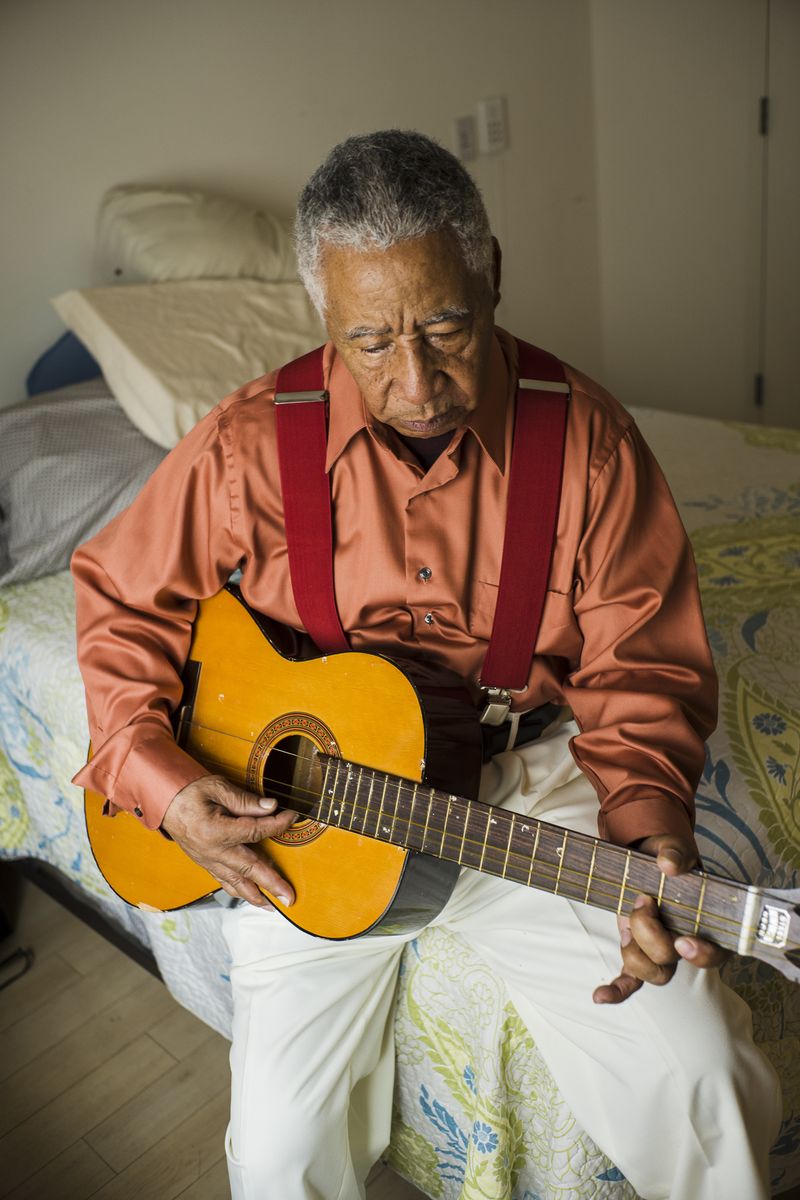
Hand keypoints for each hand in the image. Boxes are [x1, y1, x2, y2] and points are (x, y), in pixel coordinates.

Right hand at [160, 774, 297, 907]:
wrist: (163, 800)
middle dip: (271, 884)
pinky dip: (238, 890)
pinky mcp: (204, 862)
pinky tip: (250, 895)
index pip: (256, 830)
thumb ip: (245, 801)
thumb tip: (271, 807)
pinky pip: (223, 880)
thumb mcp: (217, 788)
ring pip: (235, 882)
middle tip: (289, 897)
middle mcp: (212, 851)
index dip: (277, 824)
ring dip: (255, 896)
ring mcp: (207, 860)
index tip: (291, 816)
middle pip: (248, 869)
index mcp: (216, 831)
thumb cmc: (189, 791)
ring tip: (273, 906)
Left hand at [592, 833, 727, 1004]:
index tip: (683, 941)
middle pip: (670, 963)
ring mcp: (659, 951)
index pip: (715, 954)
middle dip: (650, 935)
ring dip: (632, 952)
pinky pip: (630, 981)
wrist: (650, 859)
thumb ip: (675, 853)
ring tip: (626, 920)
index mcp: (706, 924)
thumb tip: (668, 865)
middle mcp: (684, 944)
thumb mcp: (675, 848)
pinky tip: (599, 996)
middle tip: (643, 901)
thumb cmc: (670, 858)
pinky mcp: (637, 950)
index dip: (701, 955)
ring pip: (651, 973)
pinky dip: (616, 991)